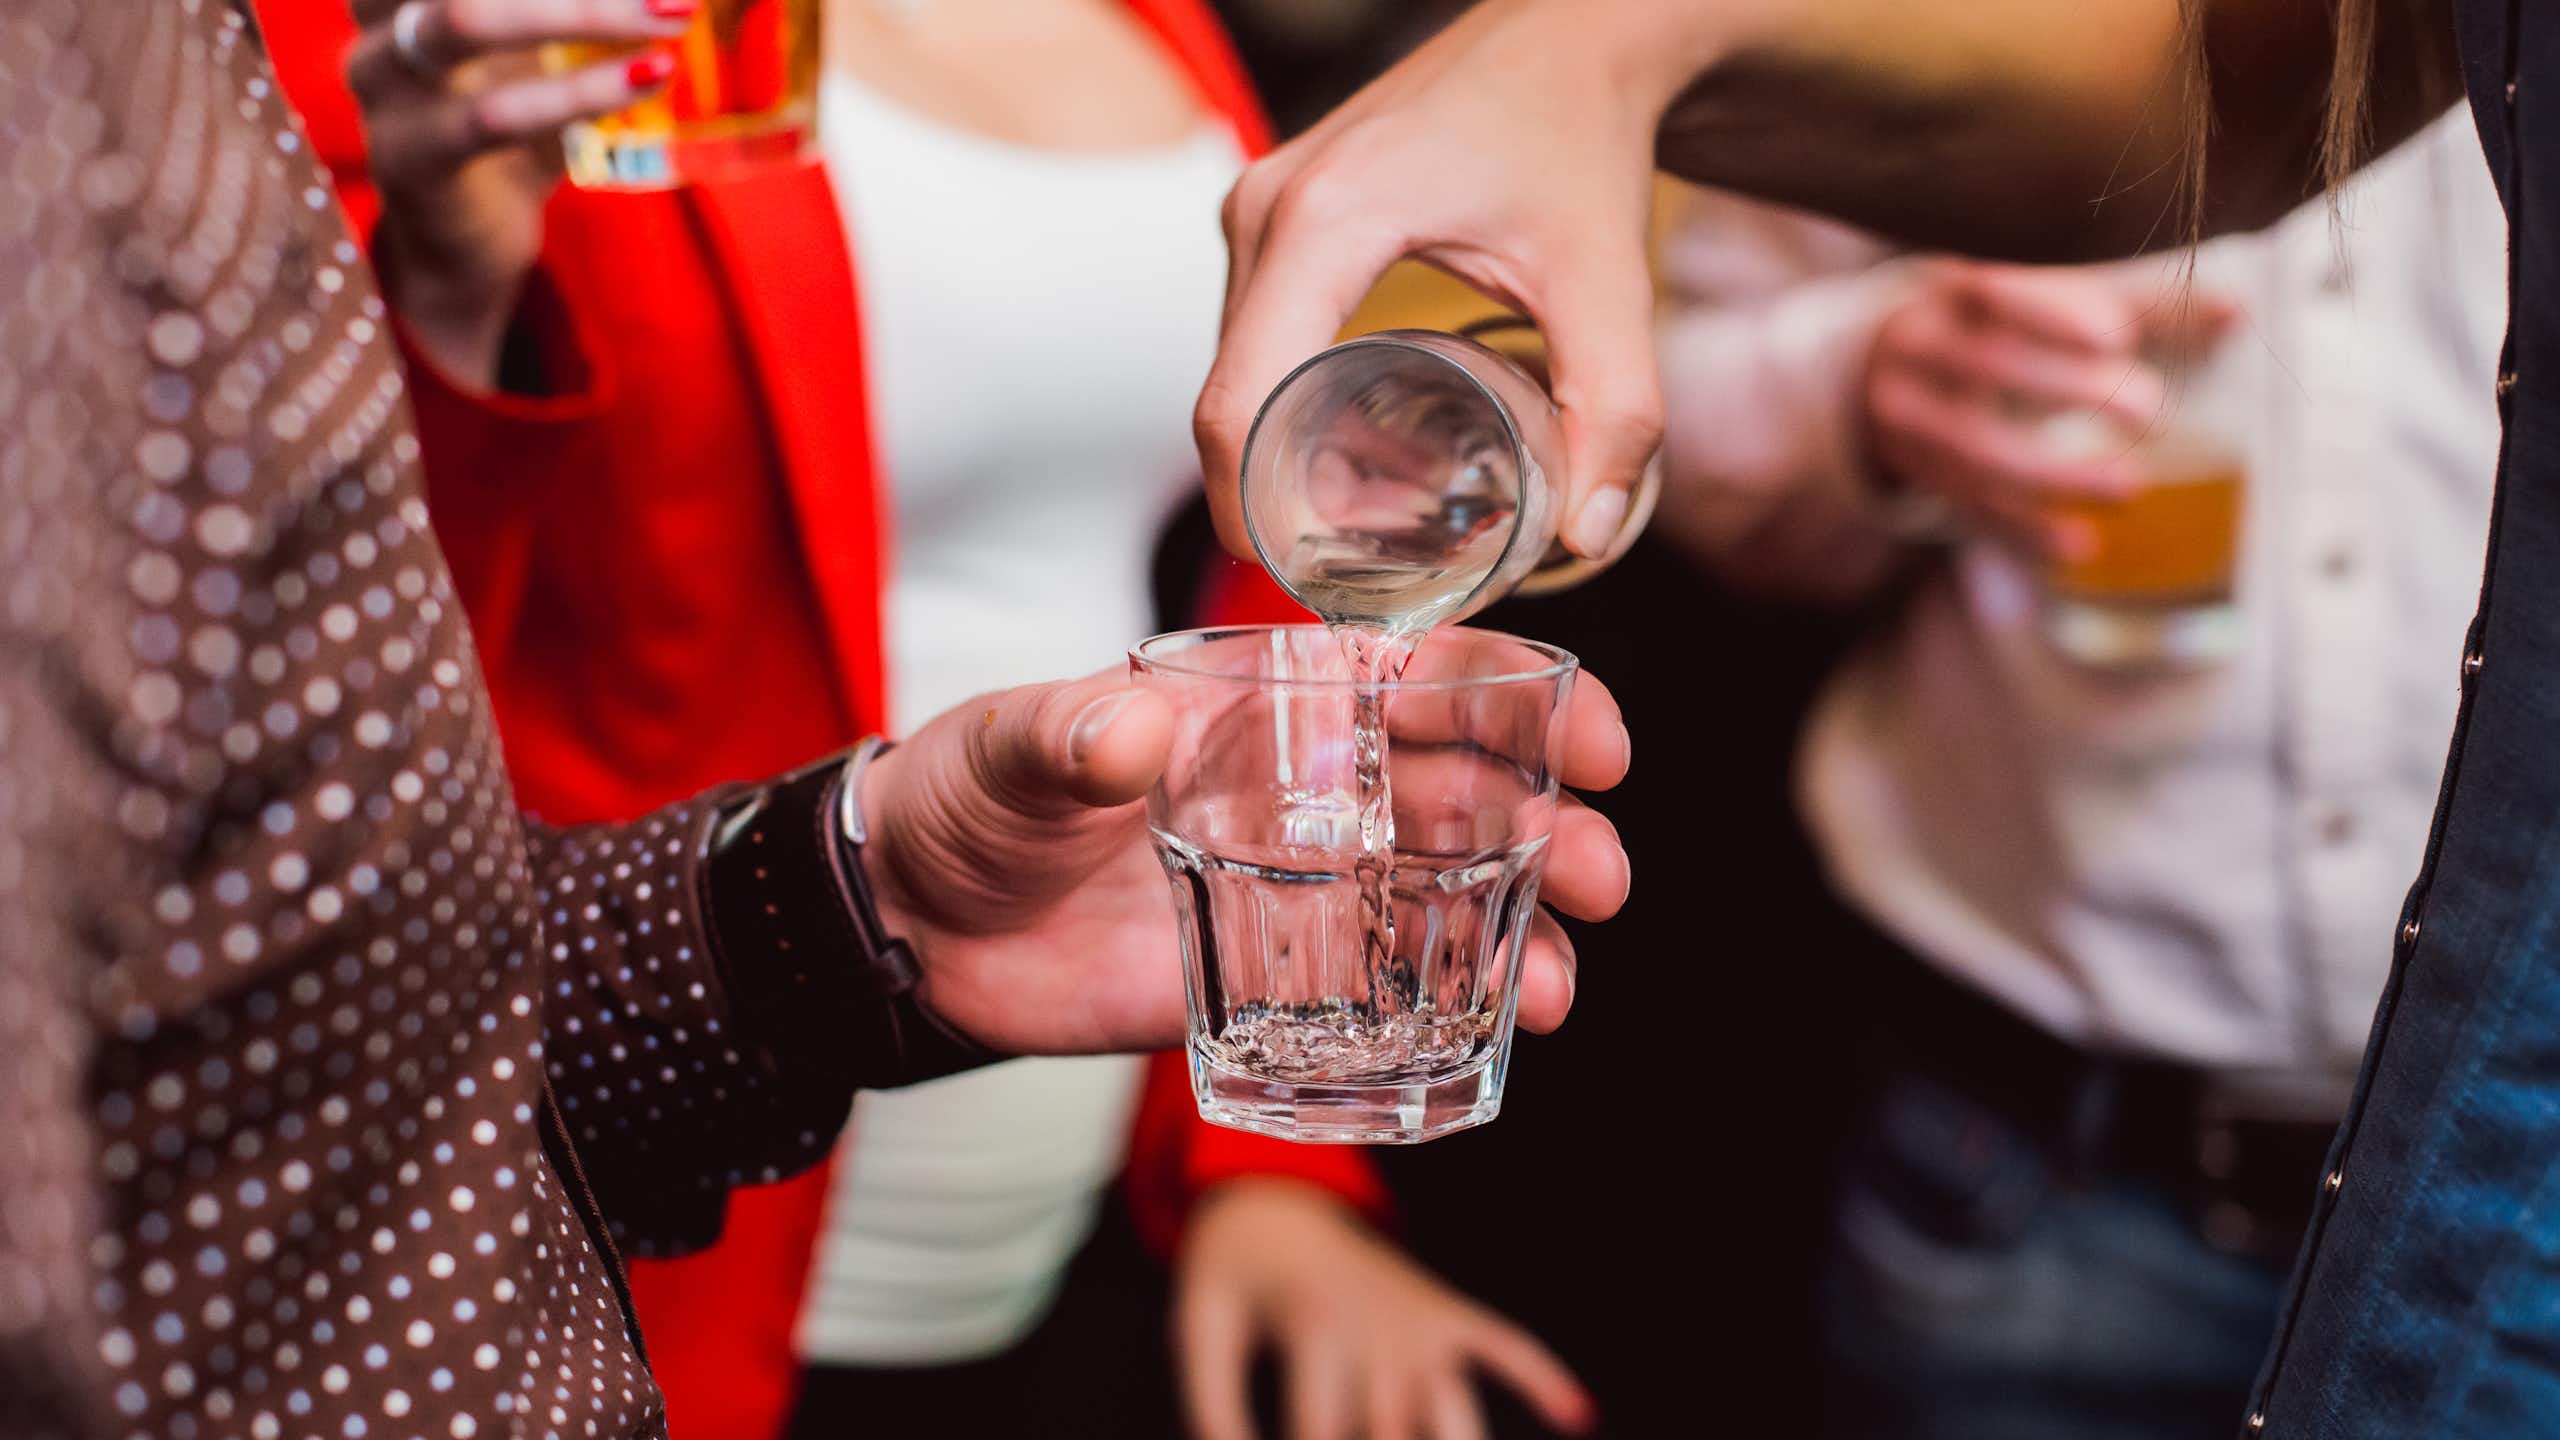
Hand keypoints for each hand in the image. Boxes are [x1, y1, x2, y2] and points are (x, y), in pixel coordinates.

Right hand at [347, 0, 694, 387]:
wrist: (469, 243)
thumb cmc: (510, 118)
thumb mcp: (540, 35)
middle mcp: (378, 19)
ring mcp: (383, 88)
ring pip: (464, 19)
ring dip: (581, 9)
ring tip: (674, 11)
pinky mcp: (412, 159)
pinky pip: (495, 114)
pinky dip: (583, 90)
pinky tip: (653, 74)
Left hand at [856, 664, 1631, 1056]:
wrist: (907, 926)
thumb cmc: (961, 798)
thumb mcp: (1006, 751)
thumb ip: (1066, 737)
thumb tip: (1132, 732)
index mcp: (1264, 703)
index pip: (1412, 677)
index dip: (1515, 695)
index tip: (1591, 735)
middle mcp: (1303, 789)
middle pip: (1461, 792)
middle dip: (1549, 825)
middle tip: (1598, 873)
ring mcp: (1296, 887)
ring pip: (1444, 896)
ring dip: (1520, 928)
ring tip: (1556, 980)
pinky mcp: (1269, 979)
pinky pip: (1382, 994)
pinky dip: (1448, 1010)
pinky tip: (1498, 1032)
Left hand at [1174, 1181, 1596, 1439]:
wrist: (1274, 1197)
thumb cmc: (1232, 1274)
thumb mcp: (1201, 1330)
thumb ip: (1213, 1408)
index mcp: (1316, 1326)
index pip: (1320, 1434)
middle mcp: (1382, 1326)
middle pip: (1395, 1438)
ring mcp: (1422, 1320)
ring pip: (1457, 1412)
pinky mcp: (1447, 1313)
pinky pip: (1505, 1343)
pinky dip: (1543, 1376)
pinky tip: (1577, 1416)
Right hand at [1196, 0, 1720, 566]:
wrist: (1568, 40)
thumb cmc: (1578, 138)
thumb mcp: (1609, 281)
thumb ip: (1615, 410)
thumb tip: (1590, 533)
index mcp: (1327, 221)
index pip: (1241, 399)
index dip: (1253, 511)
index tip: (1305, 581)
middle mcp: (1268, 207)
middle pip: (1228, 397)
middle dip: (1272, 498)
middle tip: (1351, 571)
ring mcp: (1258, 205)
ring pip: (1233, 369)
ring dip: (1275, 453)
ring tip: (1361, 519)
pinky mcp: (1270, 212)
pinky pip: (1250, 331)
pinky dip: (1283, 400)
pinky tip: (1347, 448)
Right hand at [1862, 260, 2234, 558]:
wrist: (1870, 372)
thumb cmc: (1983, 325)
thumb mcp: (2036, 303)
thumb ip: (2129, 304)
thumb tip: (2236, 312)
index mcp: (1946, 292)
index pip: (1989, 291)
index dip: (2049, 312)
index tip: (2117, 334)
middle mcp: (1914, 352)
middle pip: (1984, 369)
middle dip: (2066, 389)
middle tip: (2149, 407)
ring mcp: (1906, 419)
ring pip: (1973, 451)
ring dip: (2054, 474)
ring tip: (2132, 487)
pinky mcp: (1916, 475)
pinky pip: (1967, 507)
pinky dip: (2022, 532)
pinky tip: (2079, 546)